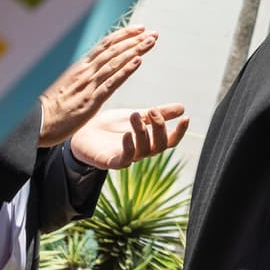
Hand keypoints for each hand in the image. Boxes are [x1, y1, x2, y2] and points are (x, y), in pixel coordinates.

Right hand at [36, 27, 155, 145]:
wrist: (37, 123)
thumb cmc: (50, 107)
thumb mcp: (67, 85)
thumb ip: (81, 76)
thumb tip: (93, 69)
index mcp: (80, 67)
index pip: (105, 46)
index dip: (124, 36)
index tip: (140, 29)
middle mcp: (85, 72)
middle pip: (114, 50)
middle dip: (134, 40)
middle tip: (153, 33)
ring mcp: (88, 85)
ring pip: (115, 62)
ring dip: (135, 50)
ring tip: (150, 42)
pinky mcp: (91, 101)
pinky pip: (111, 83)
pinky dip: (125, 71)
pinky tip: (138, 62)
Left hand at [70, 105, 189, 170]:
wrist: (83, 131)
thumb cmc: (110, 126)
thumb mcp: (137, 116)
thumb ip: (157, 114)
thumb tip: (182, 107)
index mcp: (148, 141)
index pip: (169, 141)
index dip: (179, 132)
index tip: (186, 117)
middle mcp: (140, 152)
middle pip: (159, 146)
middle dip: (159, 128)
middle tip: (152, 111)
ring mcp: (126, 158)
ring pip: (143, 152)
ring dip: (142, 133)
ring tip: (134, 115)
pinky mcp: (110, 162)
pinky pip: (124, 160)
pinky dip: (128, 148)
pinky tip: (126, 134)